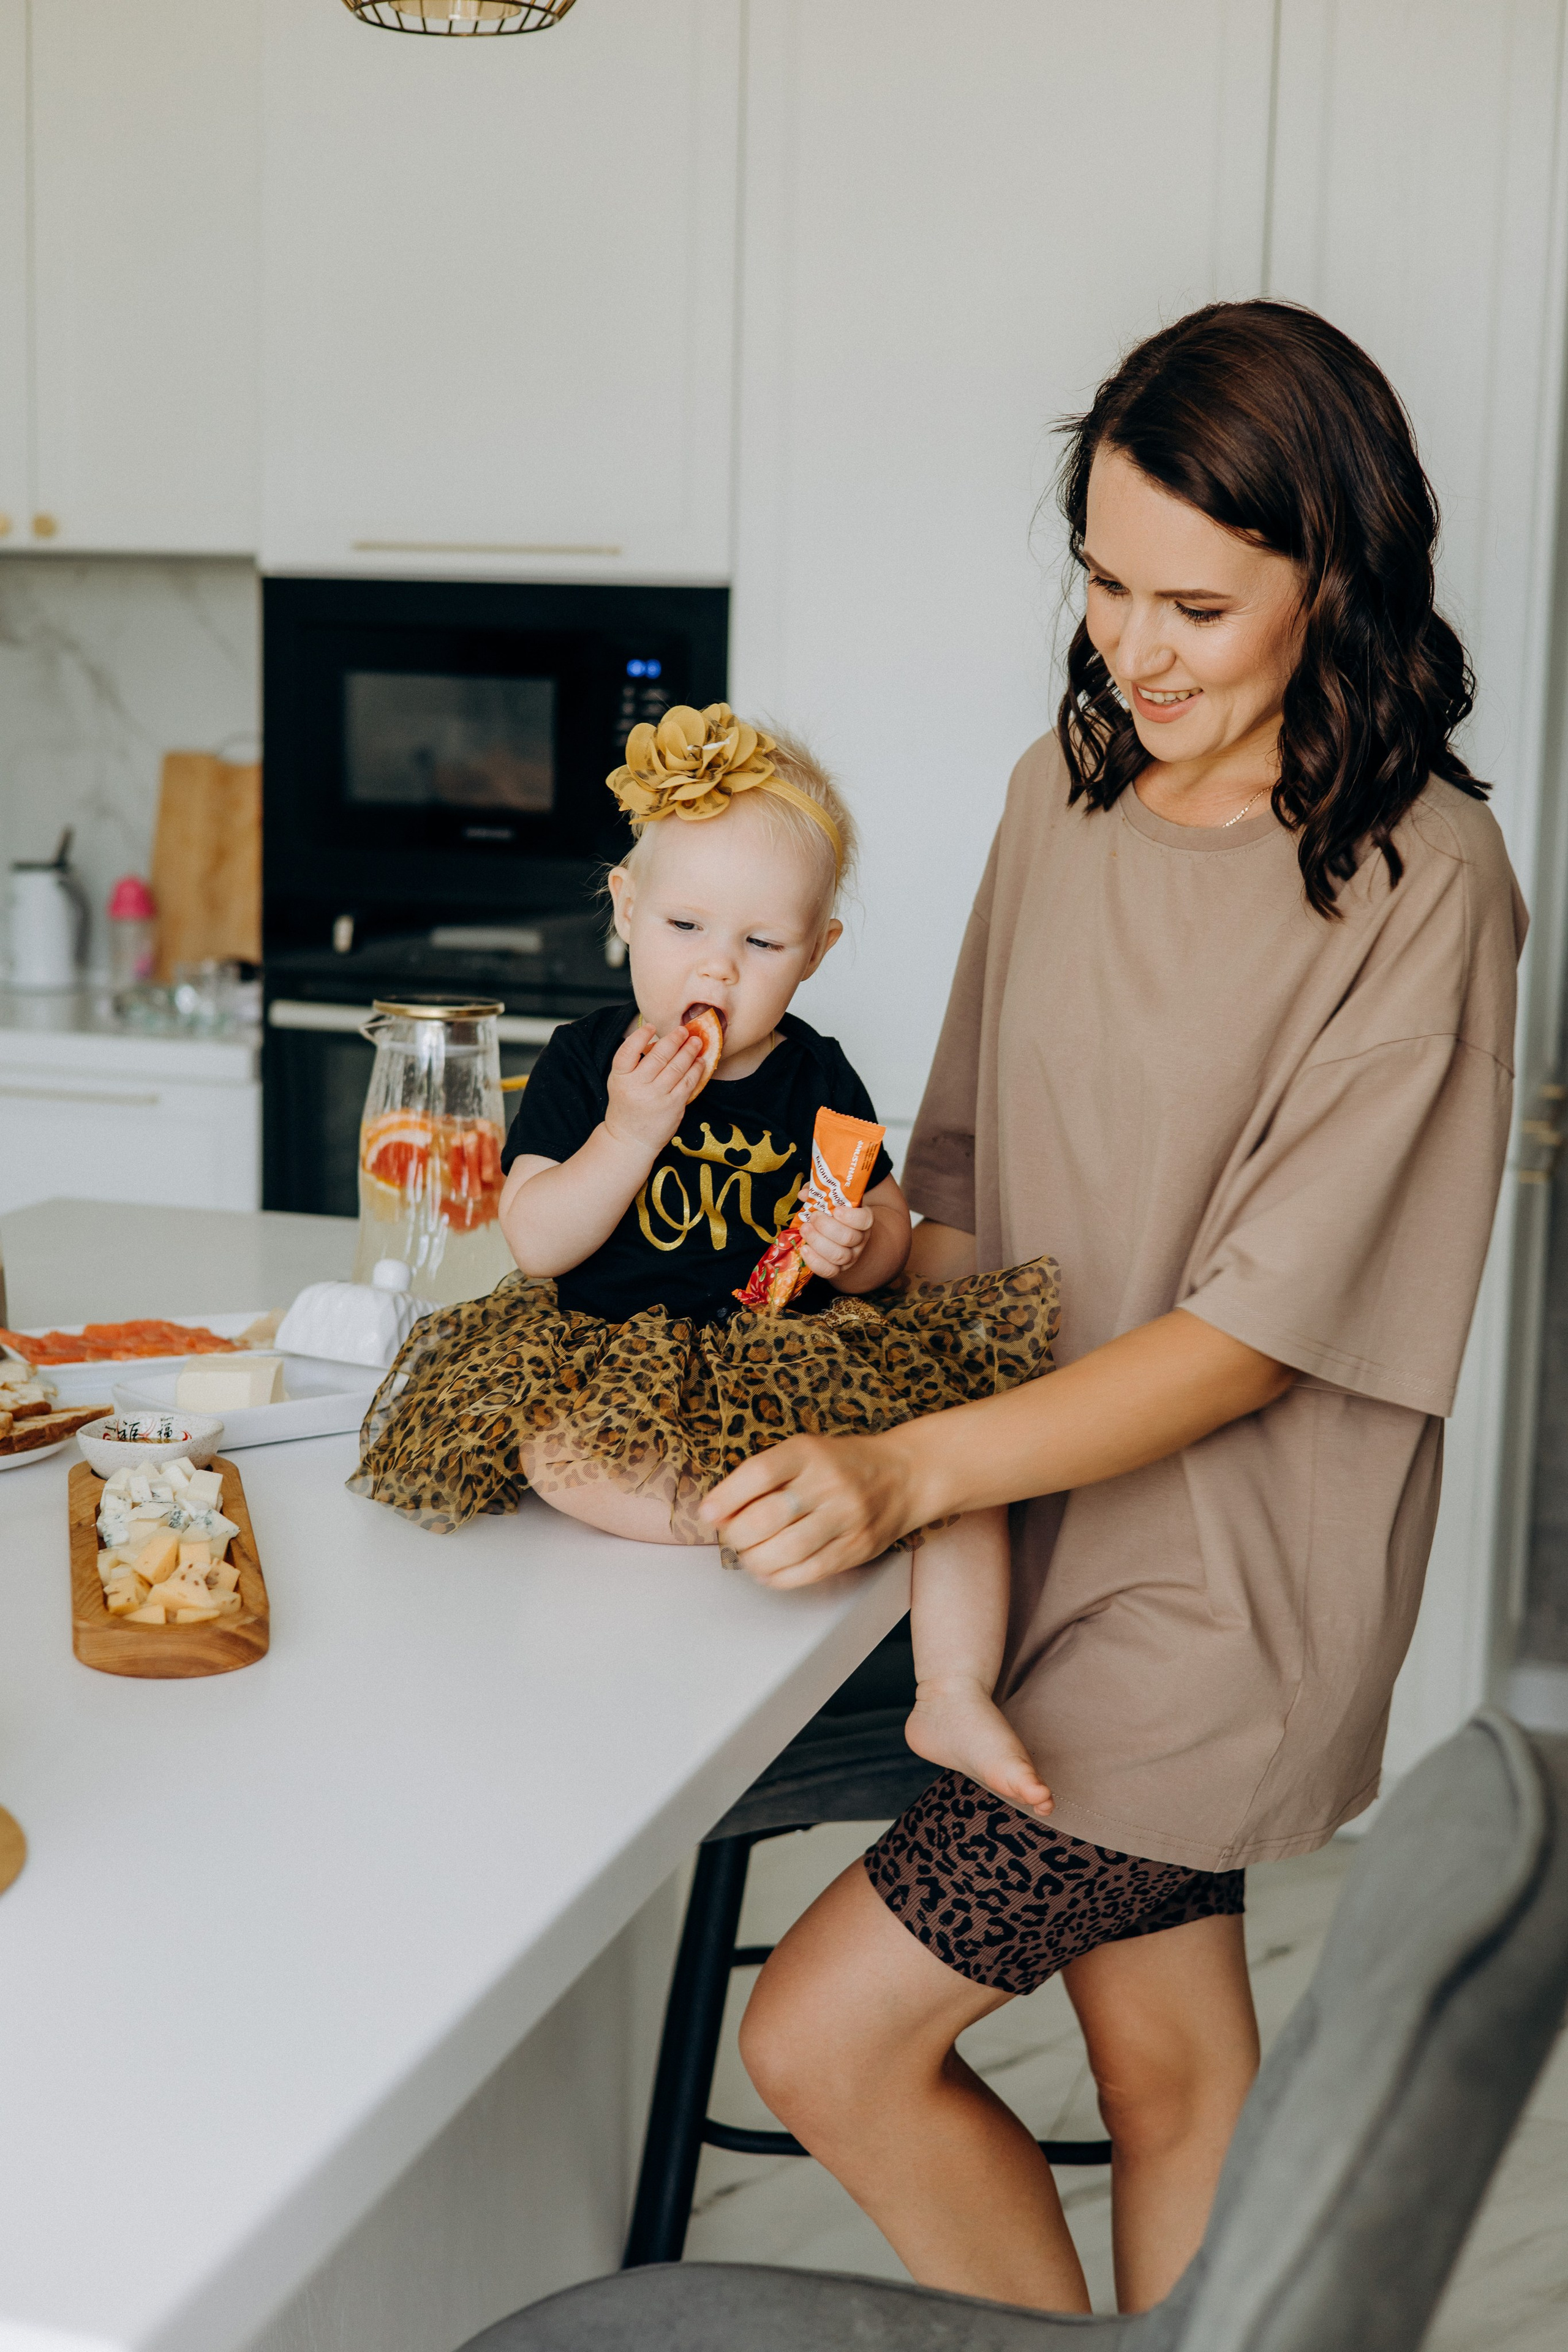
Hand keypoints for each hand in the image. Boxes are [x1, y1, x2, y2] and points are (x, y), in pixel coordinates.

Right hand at [603, 1023, 703, 1156]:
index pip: (628, 1051)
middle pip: (658, 1056)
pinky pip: (688, 1082)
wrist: (630, 1138)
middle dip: (674, 1039)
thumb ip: (633, 1064)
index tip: (651, 1025)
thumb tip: (659, 1040)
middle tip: (683, 1030)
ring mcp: (656, 1097)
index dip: (640, 1036)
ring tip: (696, 1042)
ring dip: (689, 1051)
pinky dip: (696, 1069)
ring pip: (677, 1067)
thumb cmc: (627, 1106)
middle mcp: (637, 1087)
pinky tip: (700, 1061)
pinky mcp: (673, 1106)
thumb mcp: (620, 1082)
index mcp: (620, 1078)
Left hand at [699, 1430, 917, 1587]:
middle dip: (738, 1535)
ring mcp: (847, 1516)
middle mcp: (829, 1483)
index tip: (707, 1514)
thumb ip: (762, 1478)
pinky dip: (781, 1577)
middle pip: (768, 1517)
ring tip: (749, 1556)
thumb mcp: (804, 1453)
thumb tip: (716, 1512)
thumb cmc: (842, 1465)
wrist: (905, 1476)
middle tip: (733, 1537)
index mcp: (809, 1452)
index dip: (727, 1497)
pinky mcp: (858, 1547)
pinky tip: (769, 1572)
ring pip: (787, 1550)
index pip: (759, 1473)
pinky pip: (811, 1571)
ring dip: (756, 1560)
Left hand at [799, 1201, 873, 1283]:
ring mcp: (850, 1256)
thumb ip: (819, 1191)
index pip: (864, 1220)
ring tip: (805, 1229)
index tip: (836, 1210)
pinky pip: (828, 1270)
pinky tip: (804, 1248)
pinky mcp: (838, 1269)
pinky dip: (814, 1261)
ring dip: (818, 1241)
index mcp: (863, 1219)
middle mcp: (859, 1239)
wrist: (841, 1235)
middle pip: (849, 1238)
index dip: (851, 1217)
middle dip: (826, 1227)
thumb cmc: (834, 1214)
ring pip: (839, 1255)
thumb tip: (803, 1193)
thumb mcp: (832, 1199)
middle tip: (812, 1217)